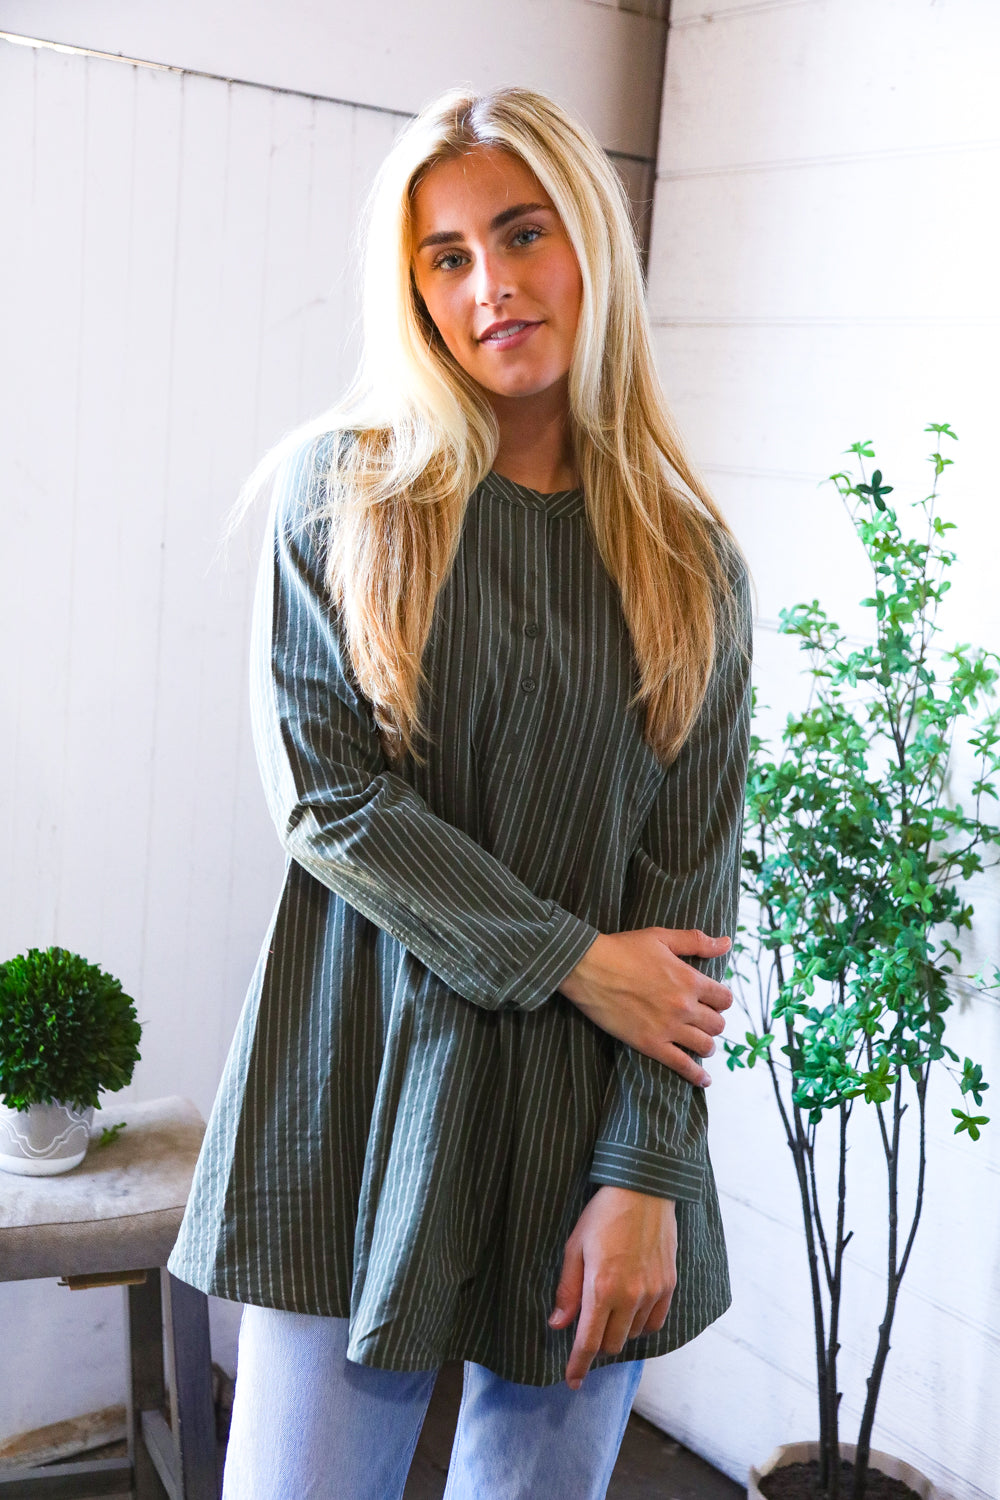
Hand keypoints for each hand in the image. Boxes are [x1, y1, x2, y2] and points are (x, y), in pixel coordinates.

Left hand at [548, 1186, 676, 1388]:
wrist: (643, 1189)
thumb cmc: (603, 1215)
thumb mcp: (574, 1247)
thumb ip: (568, 1290)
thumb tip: (558, 1324)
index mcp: (601, 1288)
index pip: (588, 1342)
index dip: (578, 1365)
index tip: (572, 1381)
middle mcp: (630, 1296)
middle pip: (612, 1344)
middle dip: (596, 1344)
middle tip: (588, 1328)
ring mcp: (653, 1292)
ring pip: (634, 1335)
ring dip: (619, 1332)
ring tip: (610, 1310)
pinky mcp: (669, 1285)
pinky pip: (655, 1322)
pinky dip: (641, 1324)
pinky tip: (631, 1309)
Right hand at [558, 928, 732, 1085]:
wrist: (589, 968)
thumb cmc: (623, 949)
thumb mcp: (661, 937)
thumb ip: (697, 941)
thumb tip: (727, 942)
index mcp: (689, 979)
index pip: (724, 999)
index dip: (720, 1000)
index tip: (712, 1001)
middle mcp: (684, 1006)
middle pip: (718, 1024)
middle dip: (713, 1022)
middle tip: (702, 1021)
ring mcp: (668, 1028)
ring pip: (705, 1046)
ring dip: (706, 1045)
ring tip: (700, 1043)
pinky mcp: (650, 1044)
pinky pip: (682, 1065)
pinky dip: (696, 1075)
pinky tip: (703, 1080)